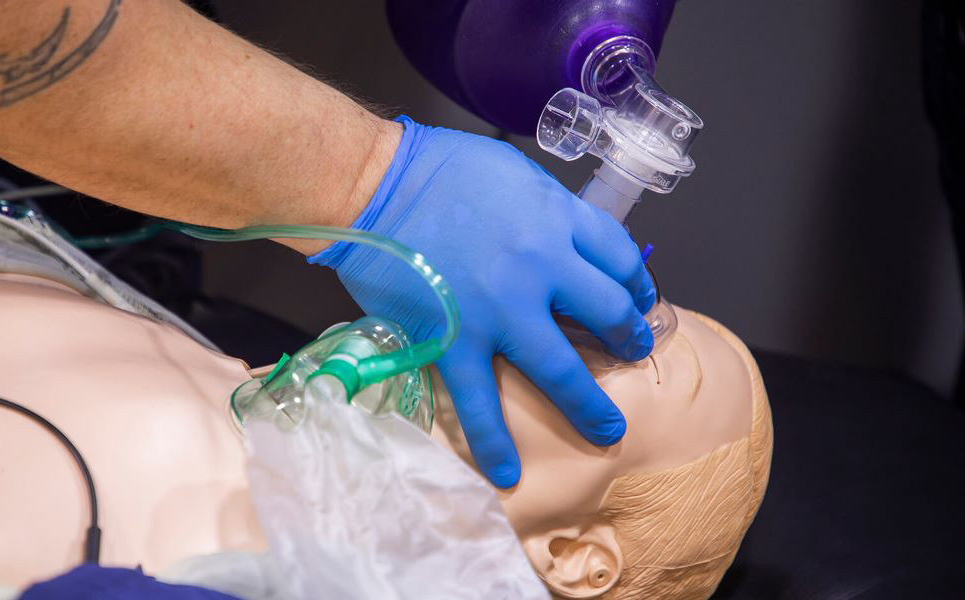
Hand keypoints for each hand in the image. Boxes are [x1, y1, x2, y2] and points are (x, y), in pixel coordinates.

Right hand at [309, 117, 655, 487]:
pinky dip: (493, 441)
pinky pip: (479, 401)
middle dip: (629, 338)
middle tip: (633, 352)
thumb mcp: (515, 172)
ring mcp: (499, 311)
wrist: (374, 186)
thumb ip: (550, 212)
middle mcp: (540, 267)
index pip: (620, 258)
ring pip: (561, 369)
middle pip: (608, 313)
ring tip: (608, 427)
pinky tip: (507, 471)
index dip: (637, 283)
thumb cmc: (438, 168)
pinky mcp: (454, 341)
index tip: (637, 297)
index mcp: (557, 218)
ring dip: (590, 404)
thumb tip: (568, 244)